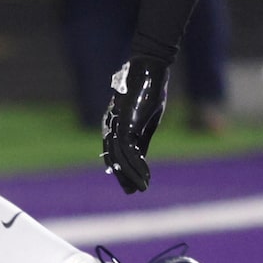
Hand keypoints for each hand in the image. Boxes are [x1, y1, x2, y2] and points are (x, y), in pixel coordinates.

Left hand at [100, 58, 167, 194]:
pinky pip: (128, 150)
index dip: (121, 168)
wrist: (149, 70)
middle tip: (131, 192)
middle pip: (114, 157)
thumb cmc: (149, 92)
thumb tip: (140, 159)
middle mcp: (112, 126)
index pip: (115, 152)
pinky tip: (145, 175)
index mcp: (117, 125)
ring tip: (140, 188)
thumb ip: (141, 139)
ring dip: (130, 175)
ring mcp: (117, 124)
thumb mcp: (147, 121)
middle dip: (122, 176)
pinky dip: (136, 165)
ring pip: (119, 157)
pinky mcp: (124, 123)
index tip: (131, 182)